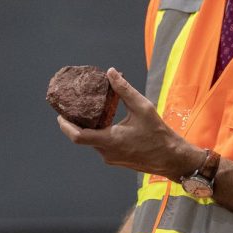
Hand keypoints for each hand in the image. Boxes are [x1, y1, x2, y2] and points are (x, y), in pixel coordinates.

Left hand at [58, 68, 201, 179]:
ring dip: (89, 127)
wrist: (172, 158)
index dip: (65, 126)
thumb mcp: (142, 107)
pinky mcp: (116, 160)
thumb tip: (111, 72)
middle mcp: (107, 153)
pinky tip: (105, 120)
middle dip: (76, 123)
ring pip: (92, 141)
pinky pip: (101, 145)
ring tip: (88, 110)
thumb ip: (124, 89)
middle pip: (82, 138)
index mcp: (110, 141)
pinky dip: (99, 133)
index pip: (77, 137)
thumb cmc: (158, 134)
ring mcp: (111, 158)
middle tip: (73, 107)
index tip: (60, 115)